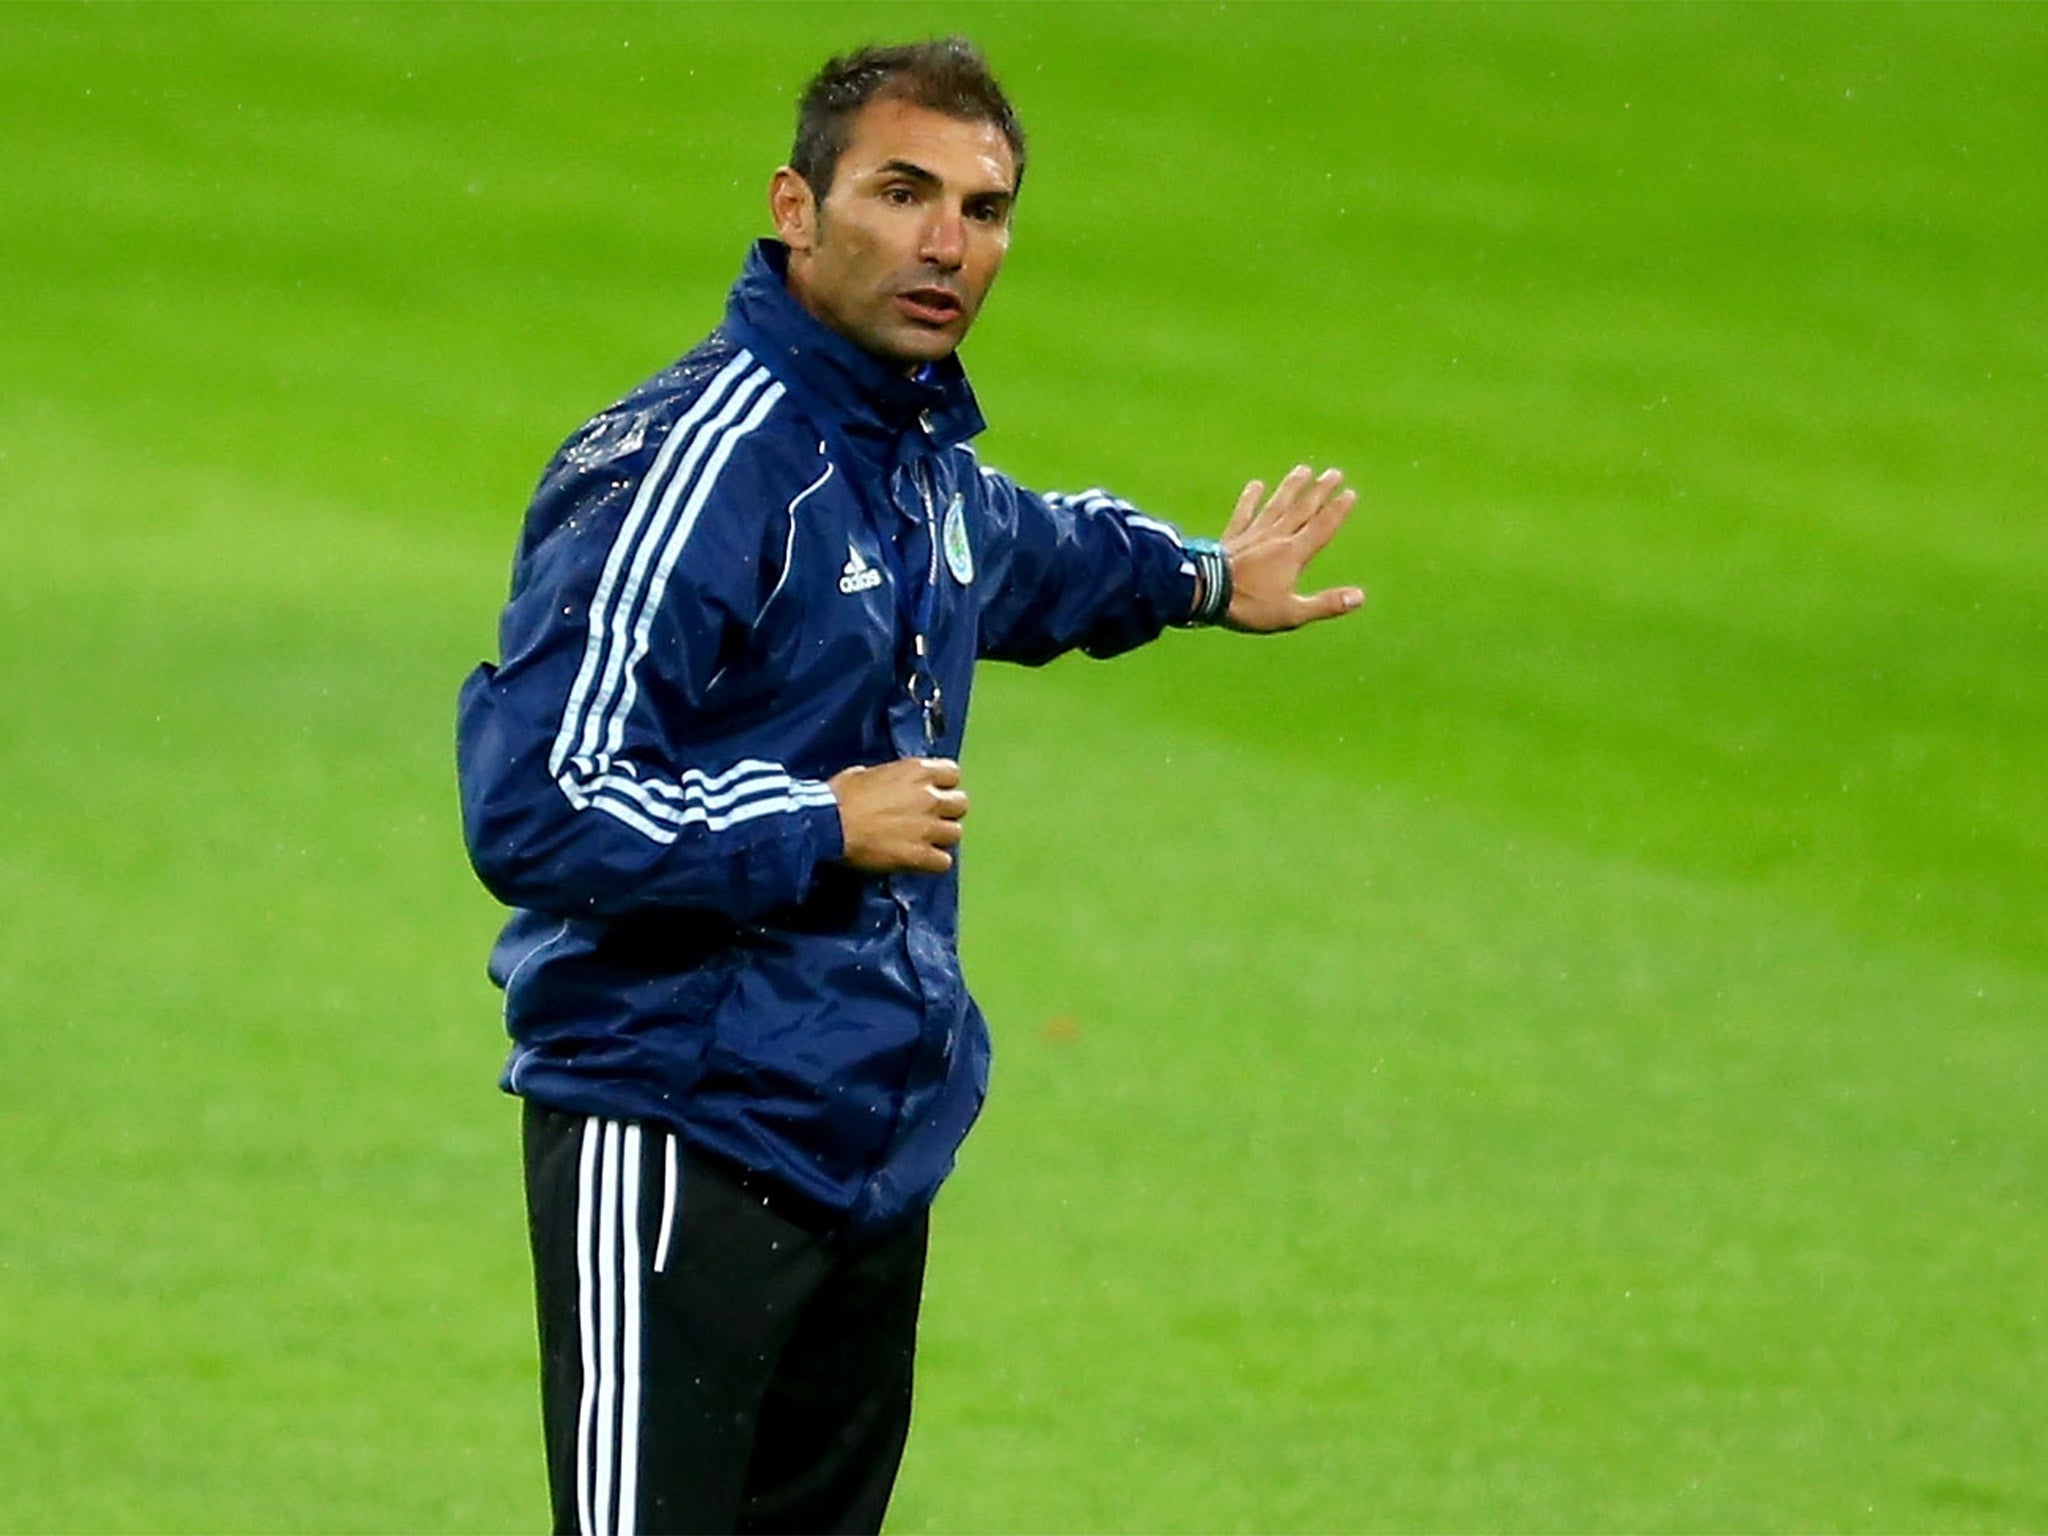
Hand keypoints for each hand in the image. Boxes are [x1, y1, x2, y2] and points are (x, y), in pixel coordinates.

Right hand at [829, 757, 968, 874]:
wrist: (828, 826)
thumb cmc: (839, 797)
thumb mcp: (864, 773)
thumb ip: (888, 778)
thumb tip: (886, 784)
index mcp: (916, 771)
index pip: (953, 773)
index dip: (943, 784)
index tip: (932, 791)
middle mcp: (929, 797)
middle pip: (961, 804)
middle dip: (947, 811)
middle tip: (929, 818)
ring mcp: (927, 827)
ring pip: (956, 834)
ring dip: (941, 838)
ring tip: (923, 842)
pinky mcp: (919, 855)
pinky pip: (944, 862)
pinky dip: (933, 863)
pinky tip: (919, 861)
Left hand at [1219, 465, 1363, 631]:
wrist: (1204, 593)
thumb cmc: (1248, 606)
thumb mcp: (1291, 613)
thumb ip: (1325, 604)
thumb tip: (1359, 597)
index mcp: (1293, 554)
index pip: (1321, 528)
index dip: (1338, 510)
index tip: (1351, 492)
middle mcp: (1275, 537)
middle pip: (1302, 509)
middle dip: (1320, 491)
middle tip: (1334, 472)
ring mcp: (1252, 534)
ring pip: (1277, 505)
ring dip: (1291, 488)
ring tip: (1303, 470)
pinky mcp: (1232, 537)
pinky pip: (1244, 513)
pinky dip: (1250, 499)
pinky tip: (1256, 484)